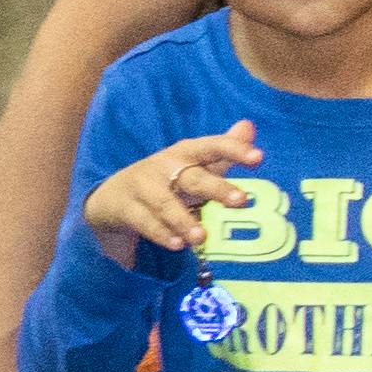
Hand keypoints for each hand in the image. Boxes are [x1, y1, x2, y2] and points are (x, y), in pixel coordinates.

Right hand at [83, 118, 258, 267]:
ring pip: (165, 204)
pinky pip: (145, 222)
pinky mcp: (127, 209)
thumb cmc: (168, 179)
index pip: (212, 146)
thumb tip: (249, 127)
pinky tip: (178, 245)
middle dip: (217, 188)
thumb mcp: (194, 163)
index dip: (234, 149)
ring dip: (184, 220)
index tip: (259, 157)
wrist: (113, 195)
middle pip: (193, 177)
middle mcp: (165, 167)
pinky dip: (161, 234)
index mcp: (186, 153)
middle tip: (241, 201)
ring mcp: (143, 188)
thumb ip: (223, 151)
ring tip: (202, 237)